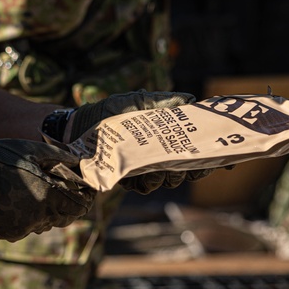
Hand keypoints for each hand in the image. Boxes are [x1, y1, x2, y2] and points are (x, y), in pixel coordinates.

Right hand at [0, 139, 94, 241]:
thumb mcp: (30, 150)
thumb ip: (57, 156)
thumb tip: (78, 159)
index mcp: (50, 196)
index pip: (80, 206)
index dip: (87, 199)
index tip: (87, 192)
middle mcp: (40, 217)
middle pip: (65, 218)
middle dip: (69, 206)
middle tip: (67, 192)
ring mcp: (24, 228)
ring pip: (45, 223)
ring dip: (48, 211)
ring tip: (39, 193)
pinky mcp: (8, 233)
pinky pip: (26, 227)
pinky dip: (27, 217)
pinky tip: (18, 201)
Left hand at [69, 90, 203, 194]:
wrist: (76, 129)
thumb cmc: (107, 112)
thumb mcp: (134, 102)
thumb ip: (162, 102)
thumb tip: (191, 100)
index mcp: (162, 135)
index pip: (190, 148)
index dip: (204, 156)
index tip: (213, 161)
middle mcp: (156, 153)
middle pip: (184, 169)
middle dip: (187, 170)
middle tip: (181, 166)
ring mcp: (143, 167)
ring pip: (167, 180)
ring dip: (165, 176)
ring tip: (154, 168)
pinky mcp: (129, 179)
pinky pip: (145, 187)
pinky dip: (144, 182)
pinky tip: (134, 174)